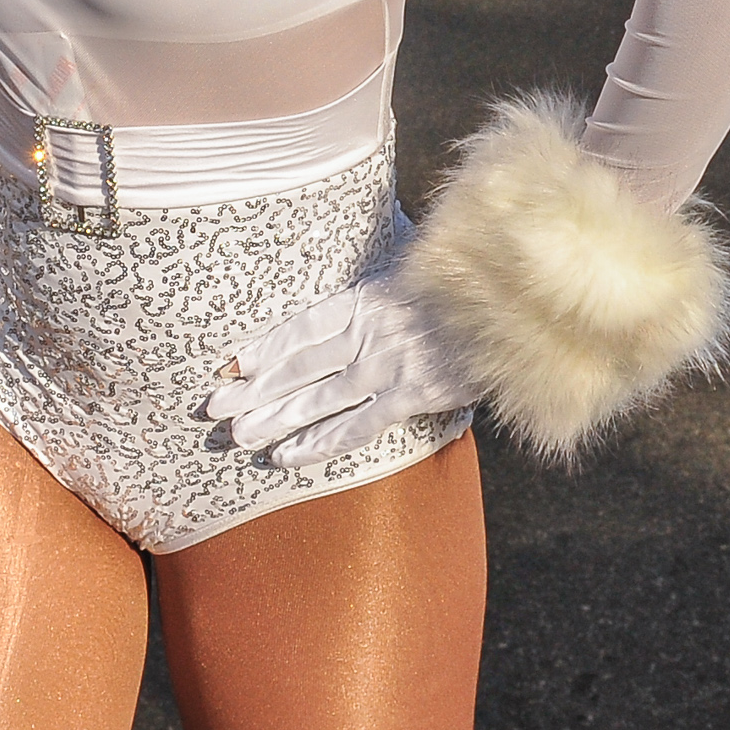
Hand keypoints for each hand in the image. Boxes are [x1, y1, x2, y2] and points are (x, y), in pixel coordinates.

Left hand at [208, 273, 476, 465]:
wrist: (513, 299)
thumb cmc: (465, 284)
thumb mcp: (417, 272)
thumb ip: (385, 289)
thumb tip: (366, 296)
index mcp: (363, 300)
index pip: (299, 329)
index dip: (264, 348)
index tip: (232, 365)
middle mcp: (366, 332)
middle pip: (297, 366)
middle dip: (254, 390)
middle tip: (215, 412)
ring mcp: (387, 364)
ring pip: (317, 398)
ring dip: (276, 420)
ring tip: (240, 439)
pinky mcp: (412, 393)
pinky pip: (357, 424)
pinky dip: (321, 442)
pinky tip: (289, 457)